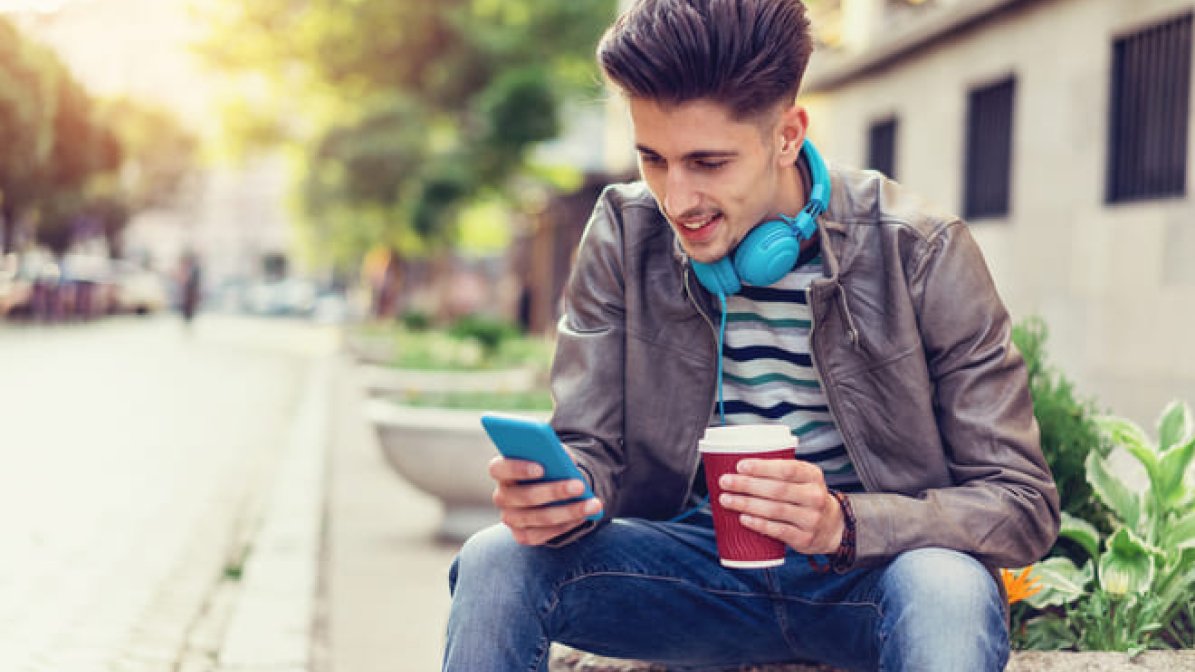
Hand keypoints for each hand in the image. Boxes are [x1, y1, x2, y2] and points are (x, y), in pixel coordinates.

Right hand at [489, 456, 602, 545]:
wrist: (548, 488)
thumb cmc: (548, 466)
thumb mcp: (550, 455)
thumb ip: (553, 454)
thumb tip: (566, 462)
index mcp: (501, 471)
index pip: (498, 469)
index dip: (518, 468)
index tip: (541, 468)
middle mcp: (502, 496)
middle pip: (525, 496)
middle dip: (555, 491)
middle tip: (580, 486)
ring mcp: (510, 518)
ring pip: (539, 517)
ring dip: (569, 511)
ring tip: (593, 504)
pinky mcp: (522, 535)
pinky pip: (544, 534)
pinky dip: (566, 525)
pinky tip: (583, 516)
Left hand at [717, 458, 842, 554]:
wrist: (832, 527)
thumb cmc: (806, 497)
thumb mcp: (803, 479)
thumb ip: (780, 472)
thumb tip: (739, 467)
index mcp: (813, 475)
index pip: (787, 469)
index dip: (762, 467)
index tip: (740, 466)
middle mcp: (815, 496)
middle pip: (777, 489)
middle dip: (747, 485)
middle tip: (725, 482)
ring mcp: (811, 519)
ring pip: (775, 510)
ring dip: (747, 504)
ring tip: (726, 499)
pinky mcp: (804, 538)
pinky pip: (778, 530)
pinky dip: (759, 524)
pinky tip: (743, 518)